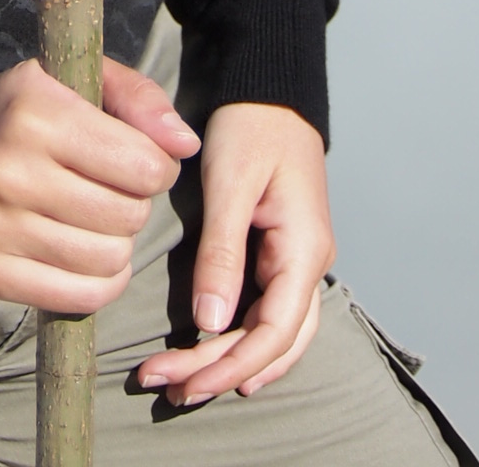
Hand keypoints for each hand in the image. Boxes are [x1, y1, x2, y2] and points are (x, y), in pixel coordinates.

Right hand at [0, 55, 198, 311]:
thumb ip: (137, 99)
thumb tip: (186, 146)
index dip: (156, 165)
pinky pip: (79, 297)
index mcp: (36, 114)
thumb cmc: (16, 111)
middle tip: (112, 188)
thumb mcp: (71, 79)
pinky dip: (99, 282)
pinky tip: (87, 254)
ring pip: (108, 260)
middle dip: (135, 203)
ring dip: (118, 243)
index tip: (138, 158)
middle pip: (129, 215)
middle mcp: (11, 172)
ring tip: (97, 218)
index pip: (142, 166)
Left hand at [136, 103, 332, 406]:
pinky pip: (268, 314)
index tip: (185, 380)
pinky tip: (214, 358)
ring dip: (231, 363)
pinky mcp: (279, 254)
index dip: (230, 363)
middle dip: (222, 371)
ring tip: (183, 385)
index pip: (274, 330)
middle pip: (273, 342)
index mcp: (304, 249)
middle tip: (169, 388)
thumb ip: (222, 253)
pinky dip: (241, 341)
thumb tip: (210, 322)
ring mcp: (297, 261)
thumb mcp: (232, 184)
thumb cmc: (252, 126)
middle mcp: (309, 264)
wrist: (270, 88)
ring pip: (273, 335)